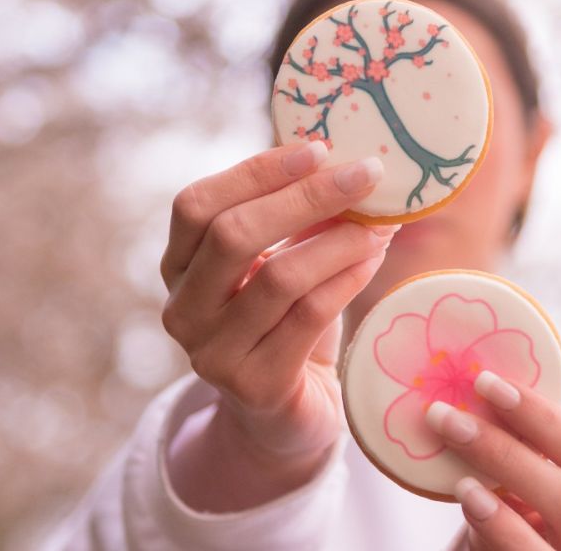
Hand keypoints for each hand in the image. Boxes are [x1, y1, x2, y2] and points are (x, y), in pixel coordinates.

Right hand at [160, 141, 394, 509]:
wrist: (288, 412)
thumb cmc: (284, 323)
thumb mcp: (277, 263)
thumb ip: (293, 220)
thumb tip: (346, 159)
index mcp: (178, 267)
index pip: (196, 205)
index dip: (255, 172)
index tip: (317, 148)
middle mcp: (182, 310)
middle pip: (233, 235)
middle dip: (306, 197)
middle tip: (364, 173)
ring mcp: (212, 354)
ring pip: (279, 277)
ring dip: (339, 240)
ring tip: (382, 222)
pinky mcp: (256, 385)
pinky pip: (310, 316)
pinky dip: (348, 279)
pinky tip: (373, 258)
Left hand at [427, 372, 560, 549]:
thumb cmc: (509, 548)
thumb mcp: (520, 508)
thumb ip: (517, 469)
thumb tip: (472, 396)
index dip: (544, 417)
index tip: (486, 381)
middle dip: (515, 444)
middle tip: (449, 414)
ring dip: (509, 477)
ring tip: (457, 452)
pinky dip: (502, 526)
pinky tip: (470, 499)